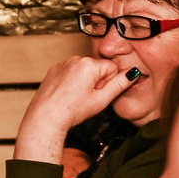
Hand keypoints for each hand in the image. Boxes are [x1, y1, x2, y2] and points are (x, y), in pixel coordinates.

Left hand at [14, 56, 131, 160]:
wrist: (45, 117)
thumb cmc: (72, 110)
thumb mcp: (102, 99)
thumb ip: (120, 84)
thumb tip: (133, 73)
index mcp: (89, 64)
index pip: (112, 68)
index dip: (109, 83)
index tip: (98, 94)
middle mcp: (75, 59)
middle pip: (98, 68)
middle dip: (97, 81)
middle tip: (86, 97)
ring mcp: (63, 63)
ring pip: (84, 70)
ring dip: (85, 81)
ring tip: (76, 97)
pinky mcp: (54, 70)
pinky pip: (71, 72)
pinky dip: (72, 81)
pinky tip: (67, 94)